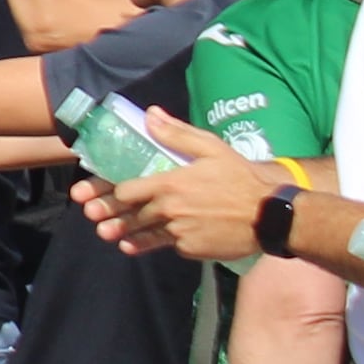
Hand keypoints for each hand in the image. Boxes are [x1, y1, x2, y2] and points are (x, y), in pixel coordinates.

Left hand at [77, 114, 273, 261]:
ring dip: (124, 234)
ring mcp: (180, 231)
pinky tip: (138, 245)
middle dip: (109, 215)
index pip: (127, 189)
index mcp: (171, 183)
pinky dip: (156, 243)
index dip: (108, 191)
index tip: (92, 193)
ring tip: (109, 236)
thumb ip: (177, 134)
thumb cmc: (241, 178)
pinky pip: (169, 245)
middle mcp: (170, 209)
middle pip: (131, 214)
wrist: (272, 216)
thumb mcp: (212, 149)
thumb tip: (150, 114)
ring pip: (145, 234)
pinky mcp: (192, 248)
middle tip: (91, 217)